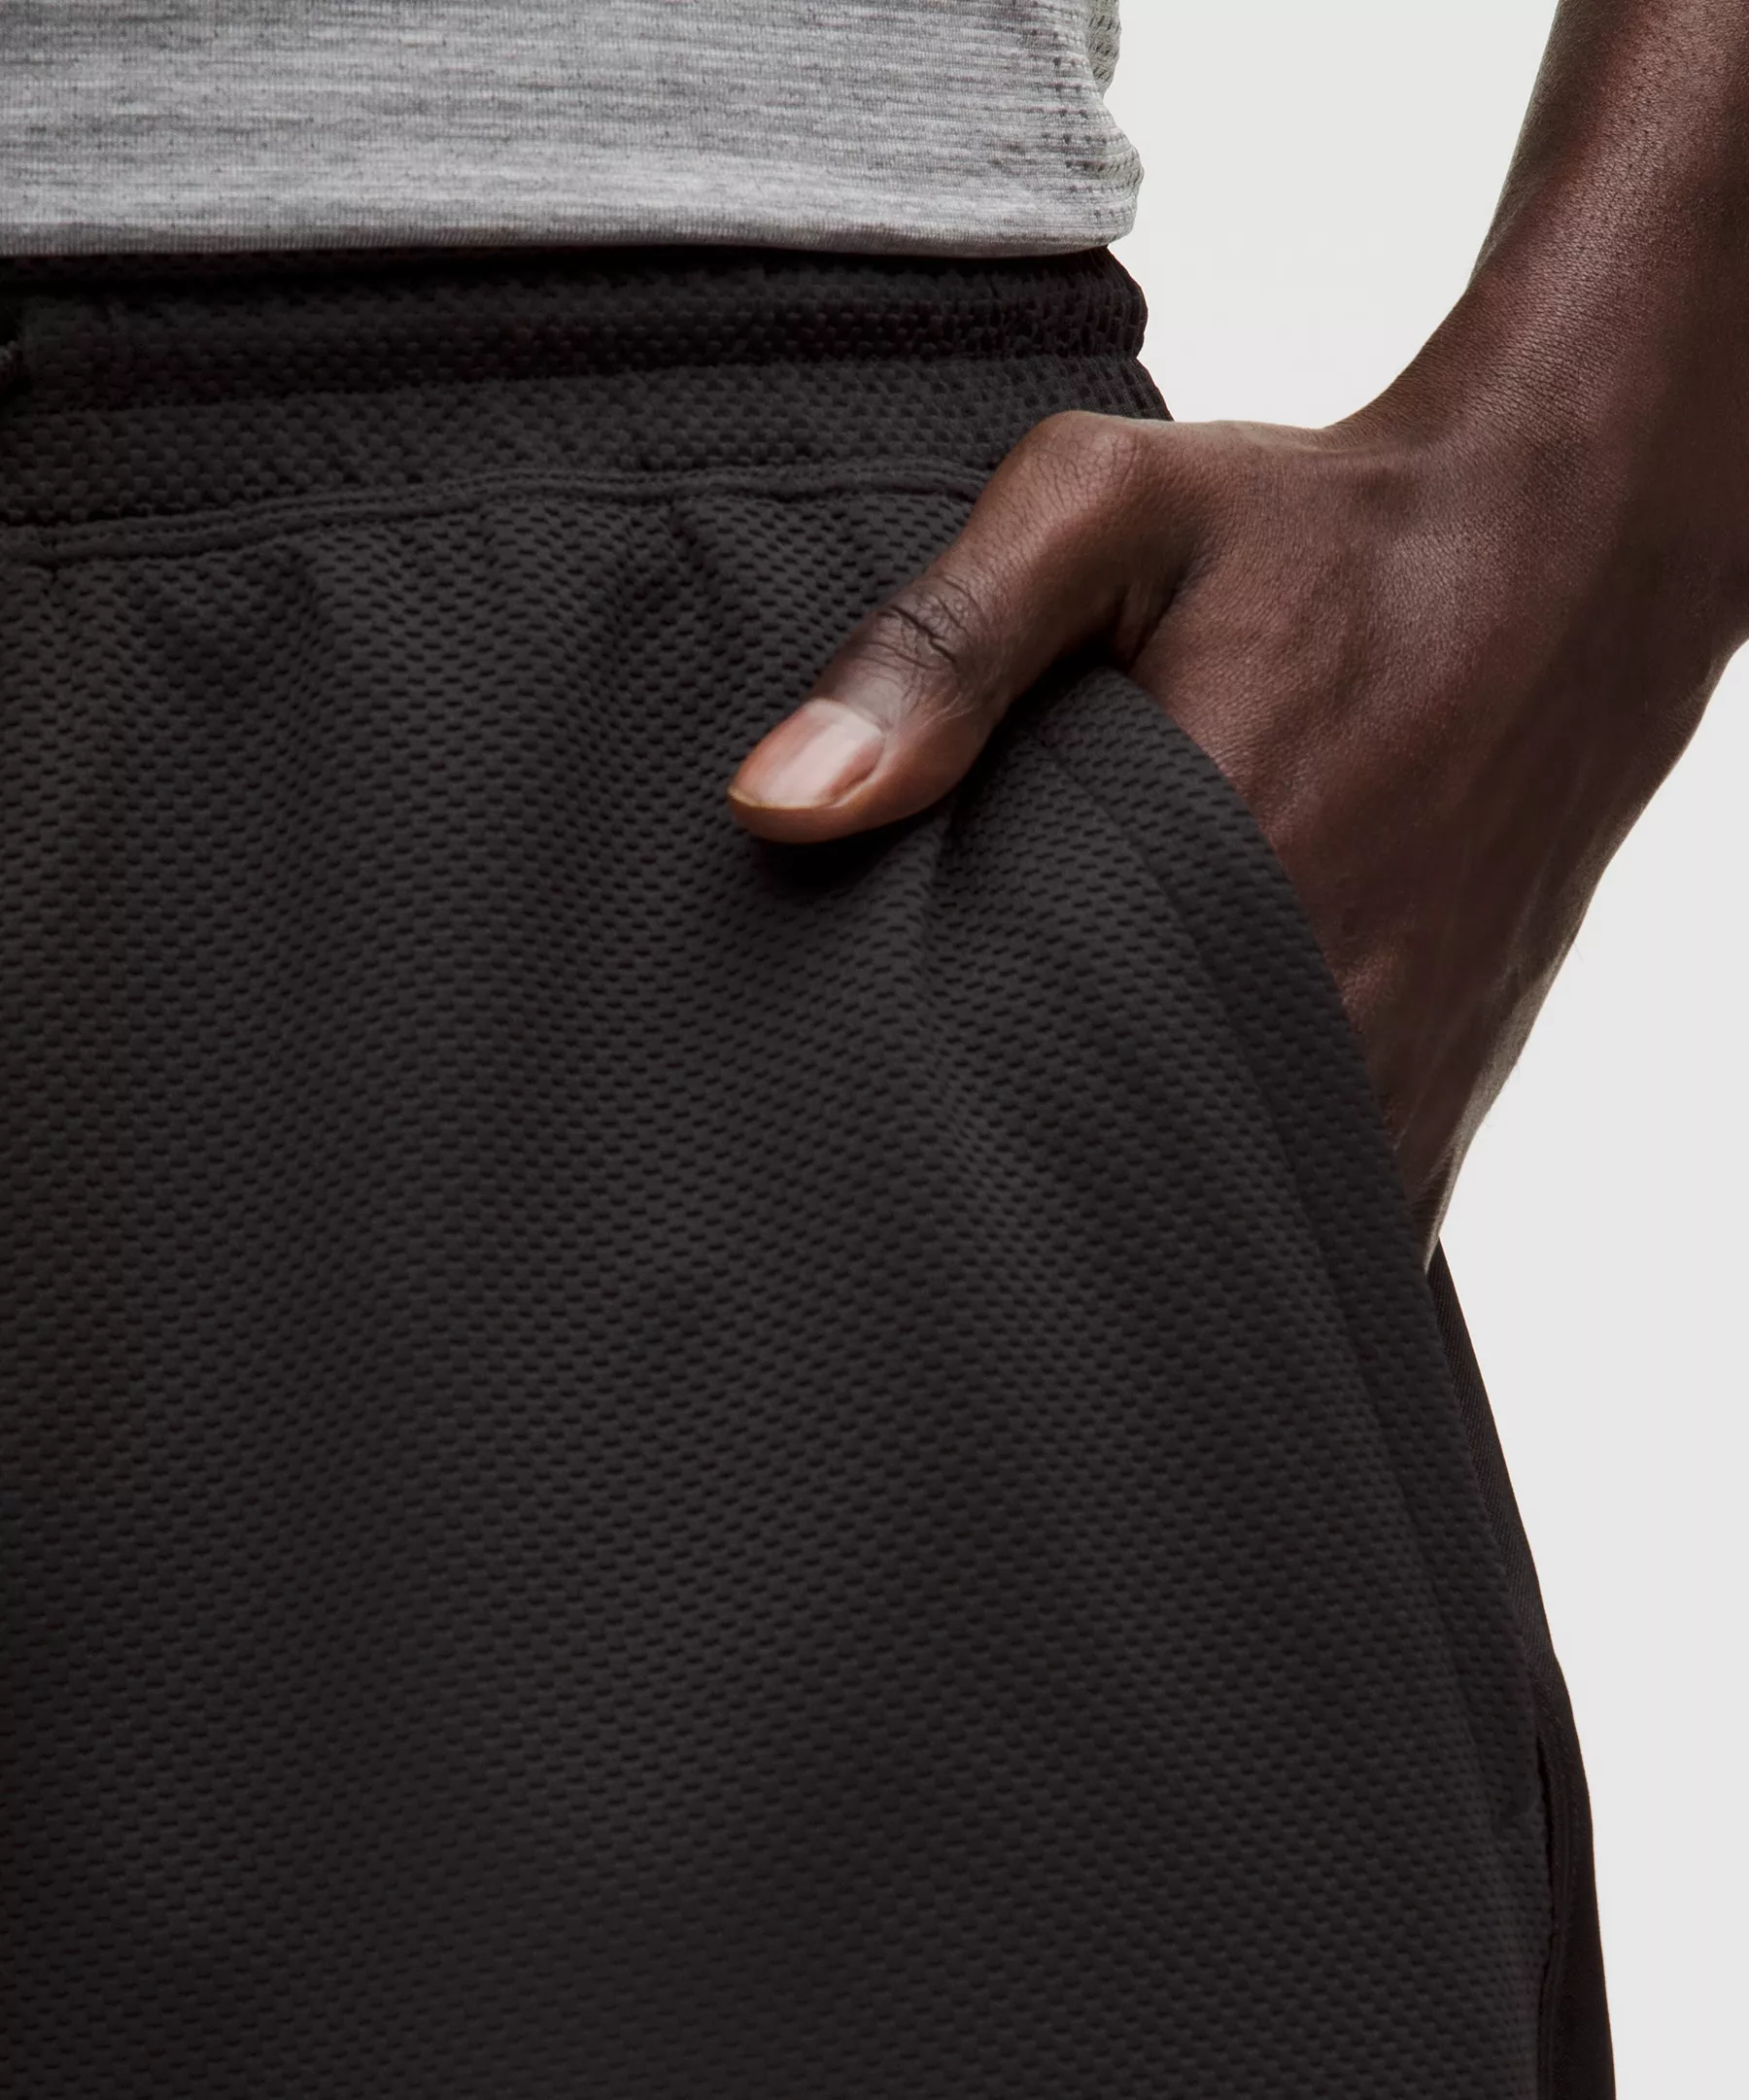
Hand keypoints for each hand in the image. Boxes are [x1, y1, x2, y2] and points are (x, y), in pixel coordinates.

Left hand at [728, 0, 1748, 1257]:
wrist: (1563, 562)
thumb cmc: (1323, 533)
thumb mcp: (1105, 511)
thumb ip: (941, 647)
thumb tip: (782, 806)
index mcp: (1212, 894)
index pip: (1004, 1095)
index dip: (912, 1116)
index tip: (840, 1105)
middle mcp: (1315, 1026)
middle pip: (1100, 1186)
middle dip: (1001, 1179)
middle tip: (912, 1138)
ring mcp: (1387, 1094)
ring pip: (1207, 1232)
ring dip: (1116, 1210)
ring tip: (1038, 1144)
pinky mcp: (1429, 1118)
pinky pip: (1303, 1229)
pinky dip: (1220, 1215)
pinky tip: (1158, 1142)